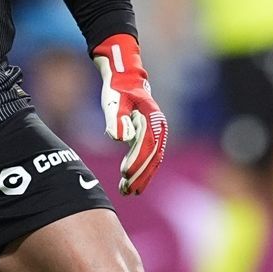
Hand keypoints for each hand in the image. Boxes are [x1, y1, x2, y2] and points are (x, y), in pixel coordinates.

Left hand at [91, 33, 167, 194]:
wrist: (126, 79)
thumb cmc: (118, 89)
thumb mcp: (113, 102)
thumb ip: (116, 120)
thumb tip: (118, 138)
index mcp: (152, 118)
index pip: (147, 145)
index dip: (137, 161)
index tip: (125, 175)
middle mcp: (158, 127)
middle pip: (152, 156)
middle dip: (140, 175)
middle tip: (126, 191)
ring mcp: (156, 133)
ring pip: (152, 160)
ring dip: (141, 177)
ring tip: (126, 192)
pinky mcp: (150, 137)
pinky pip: (148, 157)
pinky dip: (141, 170)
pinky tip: (129, 182)